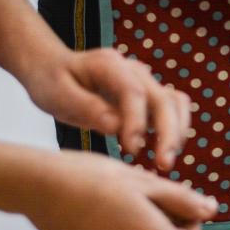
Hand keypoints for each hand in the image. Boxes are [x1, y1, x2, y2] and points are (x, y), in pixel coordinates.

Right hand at [23, 150, 216, 229]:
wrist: (40, 187)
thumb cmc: (93, 178)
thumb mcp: (147, 182)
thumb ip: (184, 200)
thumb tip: (211, 210)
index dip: (192, 225)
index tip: (180, 205)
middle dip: (172, 229)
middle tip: (155, 199)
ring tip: (131, 204)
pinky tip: (111, 213)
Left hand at [24, 48, 190, 170]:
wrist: (53, 69)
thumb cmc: (52, 82)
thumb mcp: (56, 94)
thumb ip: (85, 107)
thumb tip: (115, 126)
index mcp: (108, 65)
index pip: (133, 92)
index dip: (137, 122)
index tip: (131, 150)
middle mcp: (134, 70)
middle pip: (164, 99)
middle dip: (169, 133)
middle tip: (163, 165)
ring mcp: (146, 82)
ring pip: (176, 104)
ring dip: (177, 133)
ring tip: (165, 162)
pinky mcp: (150, 97)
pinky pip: (174, 111)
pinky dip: (175, 131)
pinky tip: (162, 153)